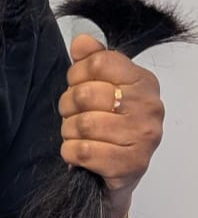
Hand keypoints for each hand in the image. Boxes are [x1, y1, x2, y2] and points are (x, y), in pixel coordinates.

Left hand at [58, 34, 165, 215]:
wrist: (114, 176)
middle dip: (68, 106)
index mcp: (143, 82)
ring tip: (77, 136)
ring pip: (82, 124)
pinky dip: (70, 152)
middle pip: (85, 94)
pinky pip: (83, 151)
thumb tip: (82, 41)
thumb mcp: (100, 89)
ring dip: (69, 131)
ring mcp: (143, 137)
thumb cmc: (106, 128)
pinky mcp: (130, 165)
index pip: (100, 61)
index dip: (77, 74)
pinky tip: (78, 153)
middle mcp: (149, 108)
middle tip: (74, 117)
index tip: (77, 86)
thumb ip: (92, 61)